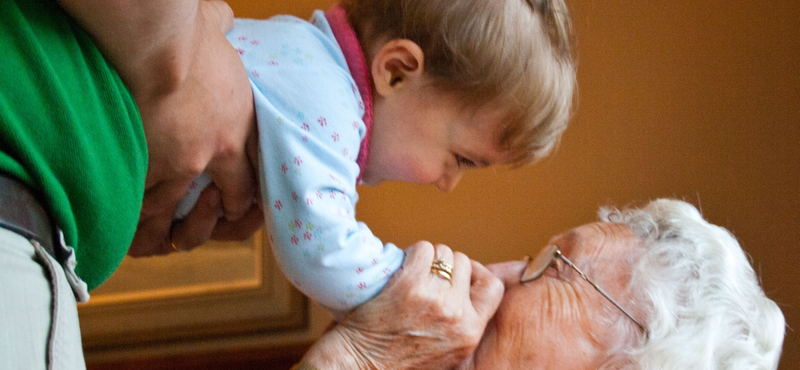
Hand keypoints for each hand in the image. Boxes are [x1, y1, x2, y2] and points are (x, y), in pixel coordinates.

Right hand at [131, 1, 259, 255]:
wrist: (158, 48)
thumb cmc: (189, 35)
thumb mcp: (217, 34)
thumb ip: (222, 28)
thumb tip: (222, 13)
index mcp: (234, 133)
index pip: (247, 186)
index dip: (239, 203)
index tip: (229, 204)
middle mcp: (209, 157)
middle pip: (217, 211)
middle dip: (208, 223)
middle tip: (194, 223)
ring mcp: (175, 168)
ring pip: (171, 217)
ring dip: (162, 226)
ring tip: (153, 231)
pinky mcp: (143, 170)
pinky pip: (138, 209)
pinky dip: (130, 218)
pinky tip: (124, 220)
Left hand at [301, 242, 503, 369]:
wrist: (359, 365)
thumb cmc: (396, 358)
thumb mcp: (446, 351)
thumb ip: (461, 323)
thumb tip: (467, 288)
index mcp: (470, 332)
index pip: (493, 287)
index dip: (477, 273)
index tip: (460, 273)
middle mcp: (456, 315)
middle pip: (463, 263)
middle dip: (445, 264)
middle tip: (424, 274)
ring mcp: (434, 298)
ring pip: (442, 253)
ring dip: (427, 257)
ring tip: (409, 274)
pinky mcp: (410, 284)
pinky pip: (422, 249)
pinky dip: (410, 253)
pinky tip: (398, 269)